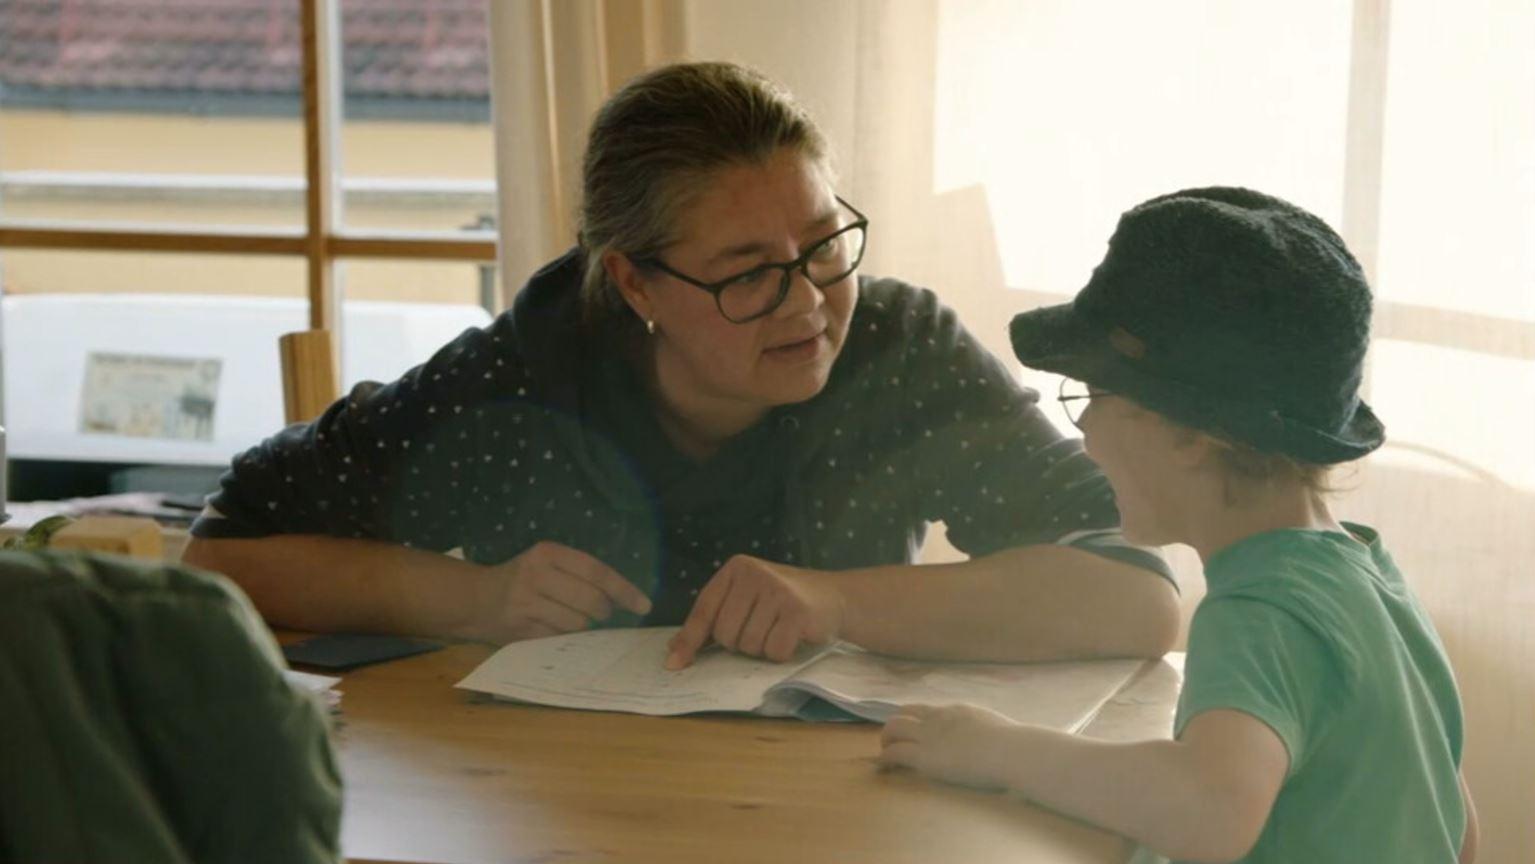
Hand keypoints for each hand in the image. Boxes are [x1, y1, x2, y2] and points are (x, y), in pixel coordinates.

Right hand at [467, 541, 650, 642]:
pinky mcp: (520, 629)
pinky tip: (556, 628)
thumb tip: (624, 596)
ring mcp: (526, 604)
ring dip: (584, 626)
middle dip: (604, 611)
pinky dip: (566, 637)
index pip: (597, 571)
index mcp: (548, 553)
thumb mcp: (547, 562)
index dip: (624, 590)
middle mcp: (536, 575)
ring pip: (578, 623)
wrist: (476, 599)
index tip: (644, 605)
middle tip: (601, 612)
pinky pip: (560, 638)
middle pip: (591, 601)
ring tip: (571, 618)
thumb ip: (580, 573)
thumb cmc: (523, 578)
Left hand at [665, 555, 844, 668]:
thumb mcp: (746, 600)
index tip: (675, 665)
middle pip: (725, 633)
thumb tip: (675, 651)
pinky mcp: (797, 611)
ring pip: (749, 645)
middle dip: (739, 644)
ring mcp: (777, 591)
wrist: (834, 596)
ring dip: (762, 649)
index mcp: (736, 569)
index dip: (689, 640)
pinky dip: (781, 653)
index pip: (704, 610)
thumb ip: (713, 619)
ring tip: (778, 630)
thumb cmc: (782, 602)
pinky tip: (793, 636)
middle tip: (761, 630)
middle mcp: (754, 574)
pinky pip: (774, 651)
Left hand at [879, 703, 1022, 789]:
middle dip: (895, 726)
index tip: (914, 730)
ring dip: (886, 740)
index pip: (927, 709)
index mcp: (958, 711)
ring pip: (892, 729)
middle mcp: (939, 718)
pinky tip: (883, 767)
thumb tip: (1000, 742)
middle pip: (903, 713)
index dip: (916, 719)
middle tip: (893, 741)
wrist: (1012, 751)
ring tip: (885, 753)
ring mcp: (930, 735)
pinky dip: (885, 759)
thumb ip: (989, 732)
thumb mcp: (998, 729)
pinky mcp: (925, 756)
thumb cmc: (1016, 746)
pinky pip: (894, 754)